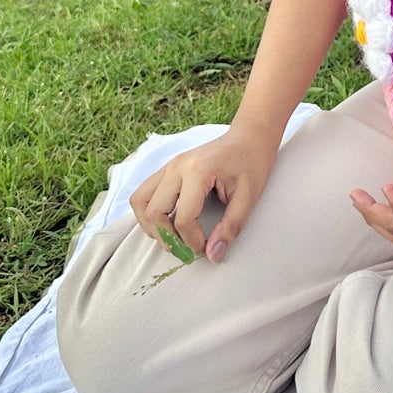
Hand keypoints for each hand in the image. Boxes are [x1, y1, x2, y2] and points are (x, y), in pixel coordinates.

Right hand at [129, 124, 276, 263]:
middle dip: (167, 238)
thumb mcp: (249, 197)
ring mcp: (168, 165)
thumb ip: (230, 227)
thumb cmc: (252, 164)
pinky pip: (144, 193)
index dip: (192, 242)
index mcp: (198, 171)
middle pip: (154, 212)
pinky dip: (149, 212)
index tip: (206, 249)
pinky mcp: (167, 168)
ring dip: (151, 226)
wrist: (250, 137)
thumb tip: (213, 255)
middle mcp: (176, 167)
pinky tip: (168, 222)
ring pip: (140, 202)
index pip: (183, 218)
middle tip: (186, 249)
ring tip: (173, 237)